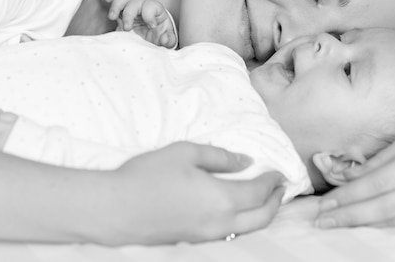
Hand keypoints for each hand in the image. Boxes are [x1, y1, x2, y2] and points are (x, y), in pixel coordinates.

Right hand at [98, 0, 177, 48]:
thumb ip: (169, 40)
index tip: (151, 26)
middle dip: (129, 14)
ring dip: (116, 7)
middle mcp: (143, 6)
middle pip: (134, 2)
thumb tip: (165, 39)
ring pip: (123, 0)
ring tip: (112, 17)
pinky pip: (114, 0)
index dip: (150, 15)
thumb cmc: (161, 36)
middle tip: (127, 28)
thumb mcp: (168, 40)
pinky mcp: (122, 12)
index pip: (151, 6)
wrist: (154, 38)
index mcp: (156, 10)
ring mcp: (131, 8)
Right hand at [104, 142, 284, 244]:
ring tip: (265, 200)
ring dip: (262, 215)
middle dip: (276, 202)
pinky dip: (244, 223)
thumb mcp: (185, 153)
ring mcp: (206, 236)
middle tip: (281, 188)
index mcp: (221, 199)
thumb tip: (245, 161)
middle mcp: (219, 223)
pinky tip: (237, 212)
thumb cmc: (147, 175)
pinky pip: (229, 235)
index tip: (280, 172)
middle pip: (261, 217)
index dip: (273, 182)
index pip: (259, 192)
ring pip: (247, 230)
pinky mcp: (192, 241)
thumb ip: (220, 157)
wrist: (113, 209)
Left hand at [315, 114, 394, 227]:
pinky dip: (388, 224)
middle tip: (321, 221)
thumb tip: (351, 179)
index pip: (378, 183)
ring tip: (338, 223)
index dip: (349, 196)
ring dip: (364, 224)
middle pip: (385, 207)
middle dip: (349, 216)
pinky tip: (368, 223)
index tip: (325, 204)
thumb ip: (383, 160)